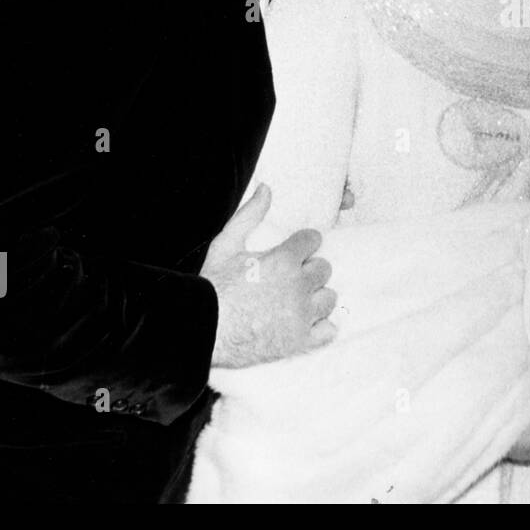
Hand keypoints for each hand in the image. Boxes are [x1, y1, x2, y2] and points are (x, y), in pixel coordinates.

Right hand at [200, 184, 337, 368]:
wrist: (201, 331)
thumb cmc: (212, 288)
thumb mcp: (226, 245)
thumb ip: (250, 215)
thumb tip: (267, 188)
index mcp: (284, 260)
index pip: (313, 240)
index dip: (301, 245)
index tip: (290, 253)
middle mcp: (298, 286)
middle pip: (323, 269)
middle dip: (308, 270)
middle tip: (288, 278)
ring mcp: (301, 316)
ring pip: (328, 298)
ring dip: (315, 297)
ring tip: (295, 302)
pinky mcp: (300, 342)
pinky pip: (328, 331)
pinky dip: (320, 328)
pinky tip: (304, 324)